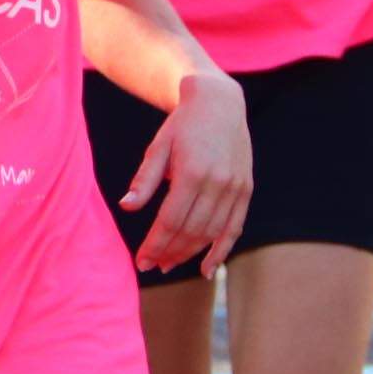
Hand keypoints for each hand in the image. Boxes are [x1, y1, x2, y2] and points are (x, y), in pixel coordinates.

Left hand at [120, 69, 253, 274]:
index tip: (140, 261)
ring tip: (169, 264)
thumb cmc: (181, 126)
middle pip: (191, 230)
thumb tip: (126, 207)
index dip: (155, 244)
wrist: (219, 103)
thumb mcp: (158, 147)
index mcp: (192, 172)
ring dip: (190, 253)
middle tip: (152, 265)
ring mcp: (236, 187)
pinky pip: (234, 228)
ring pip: (211, 232)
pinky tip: (207, 269)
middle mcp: (217, 182)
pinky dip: (221, 251)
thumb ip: (144, 180)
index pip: (170, 220)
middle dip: (169, 252)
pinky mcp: (246, 190)